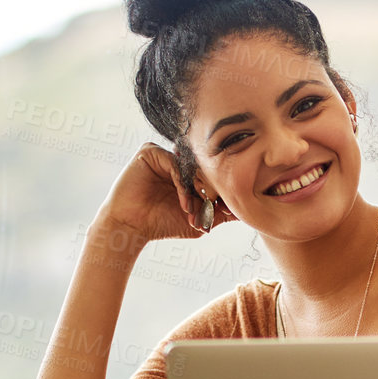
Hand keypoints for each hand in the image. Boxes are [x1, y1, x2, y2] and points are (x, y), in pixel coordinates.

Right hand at [96, 141, 234, 242]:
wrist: (131, 227)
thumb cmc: (162, 224)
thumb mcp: (198, 221)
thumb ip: (220, 213)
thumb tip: (246, 212)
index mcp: (188, 173)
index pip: (211, 174)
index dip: (221, 191)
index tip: (230, 209)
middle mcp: (177, 161)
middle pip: (203, 168)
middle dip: (210, 191)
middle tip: (213, 210)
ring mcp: (164, 155)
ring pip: (190, 166)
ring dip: (196, 190)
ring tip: (192, 211)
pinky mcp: (150, 152)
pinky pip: (174, 163)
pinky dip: (182, 184)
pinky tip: (182, 203)